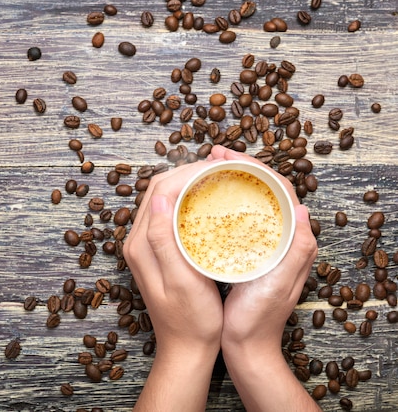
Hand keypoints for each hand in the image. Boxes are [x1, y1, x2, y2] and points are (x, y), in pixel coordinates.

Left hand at [124, 160, 223, 410]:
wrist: (185, 349)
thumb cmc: (191, 321)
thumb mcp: (181, 282)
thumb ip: (164, 241)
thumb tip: (157, 200)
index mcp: (141, 245)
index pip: (159, 192)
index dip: (186, 173)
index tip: (216, 166)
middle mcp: (138, 242)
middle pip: (158, 191)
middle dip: (187, 173)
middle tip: (220, 167)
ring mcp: (145, 247)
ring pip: (162, 200)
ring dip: (186, 184)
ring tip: (216, 178)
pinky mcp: (156, 252)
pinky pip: (167, 215)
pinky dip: (185, 201)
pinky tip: (206, 203)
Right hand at [211, 146, 319, 411]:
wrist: (246, 347)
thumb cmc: (259, 319)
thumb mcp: (278, 285)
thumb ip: (296, 250)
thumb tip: (302, 209)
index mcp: (292, 242)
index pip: (280, 189)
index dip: (256, 166)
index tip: (227, 156)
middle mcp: (279, 238)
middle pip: (262, 190)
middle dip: (238, 167)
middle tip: (211, 155)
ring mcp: (259, 244)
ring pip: (247, 202)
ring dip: (228, 182)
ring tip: (203, 170)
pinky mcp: (243, 252)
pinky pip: (234, 218)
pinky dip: (219, 203)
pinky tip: (200, 200)